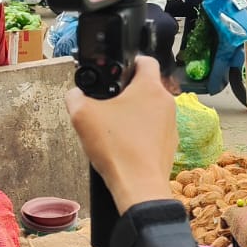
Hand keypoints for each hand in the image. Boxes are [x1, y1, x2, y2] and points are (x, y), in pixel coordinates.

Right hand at [66, 55, 177, 211]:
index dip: (130, 61)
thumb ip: (75, 97)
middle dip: (127, 93)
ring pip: (150, 111)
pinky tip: (123, 146)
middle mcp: (166, 102)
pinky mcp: (170, 145)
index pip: (145, 60)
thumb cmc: (116, 147)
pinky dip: (140, 134)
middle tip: (107, 104)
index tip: (118, 69)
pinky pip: (153, 132)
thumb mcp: (83, 116)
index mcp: (150, 87)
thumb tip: (74, 95)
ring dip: (134, 115)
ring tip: (113, 128)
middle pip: (146, 87)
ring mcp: (171, 125)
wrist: (138, 186)